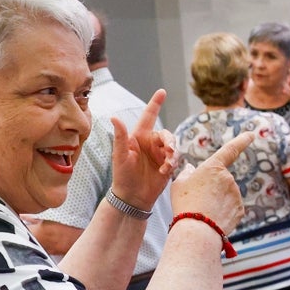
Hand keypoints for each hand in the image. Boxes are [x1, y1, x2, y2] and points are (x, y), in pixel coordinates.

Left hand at [110, 89, 179, 209]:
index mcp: (138, 137)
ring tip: (166, 165)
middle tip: (169, 152)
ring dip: (172, 154)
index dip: (155, 103)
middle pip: (166, 134)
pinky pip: (175, 159)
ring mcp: (159, 154)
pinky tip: (165, 172)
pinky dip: (172, 164)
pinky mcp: (166, 165)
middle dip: (170, 141)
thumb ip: (120, 137)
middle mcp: (150, 143)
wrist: (132, 198)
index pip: (149, 116)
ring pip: (173, 146)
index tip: (162, 91)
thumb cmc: (122, 176)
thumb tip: (114, 117)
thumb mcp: (119, 156)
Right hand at [170, 131, 252, 233]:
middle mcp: (228, 178)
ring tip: (204, 211)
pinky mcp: (240, 209)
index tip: (251, 134)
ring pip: (226, 195)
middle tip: (198, 201)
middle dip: (212, 189)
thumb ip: (188, 174)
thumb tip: (191, 169)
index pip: (231, 149)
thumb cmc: (185, 204)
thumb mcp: (179, 184)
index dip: (242, 140)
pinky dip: (223, 212)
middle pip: (221, 180)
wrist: (197, 229)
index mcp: (213, 167)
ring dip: (217, 201)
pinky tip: (213, 218)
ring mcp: (236, 194)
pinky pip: (231, 207)